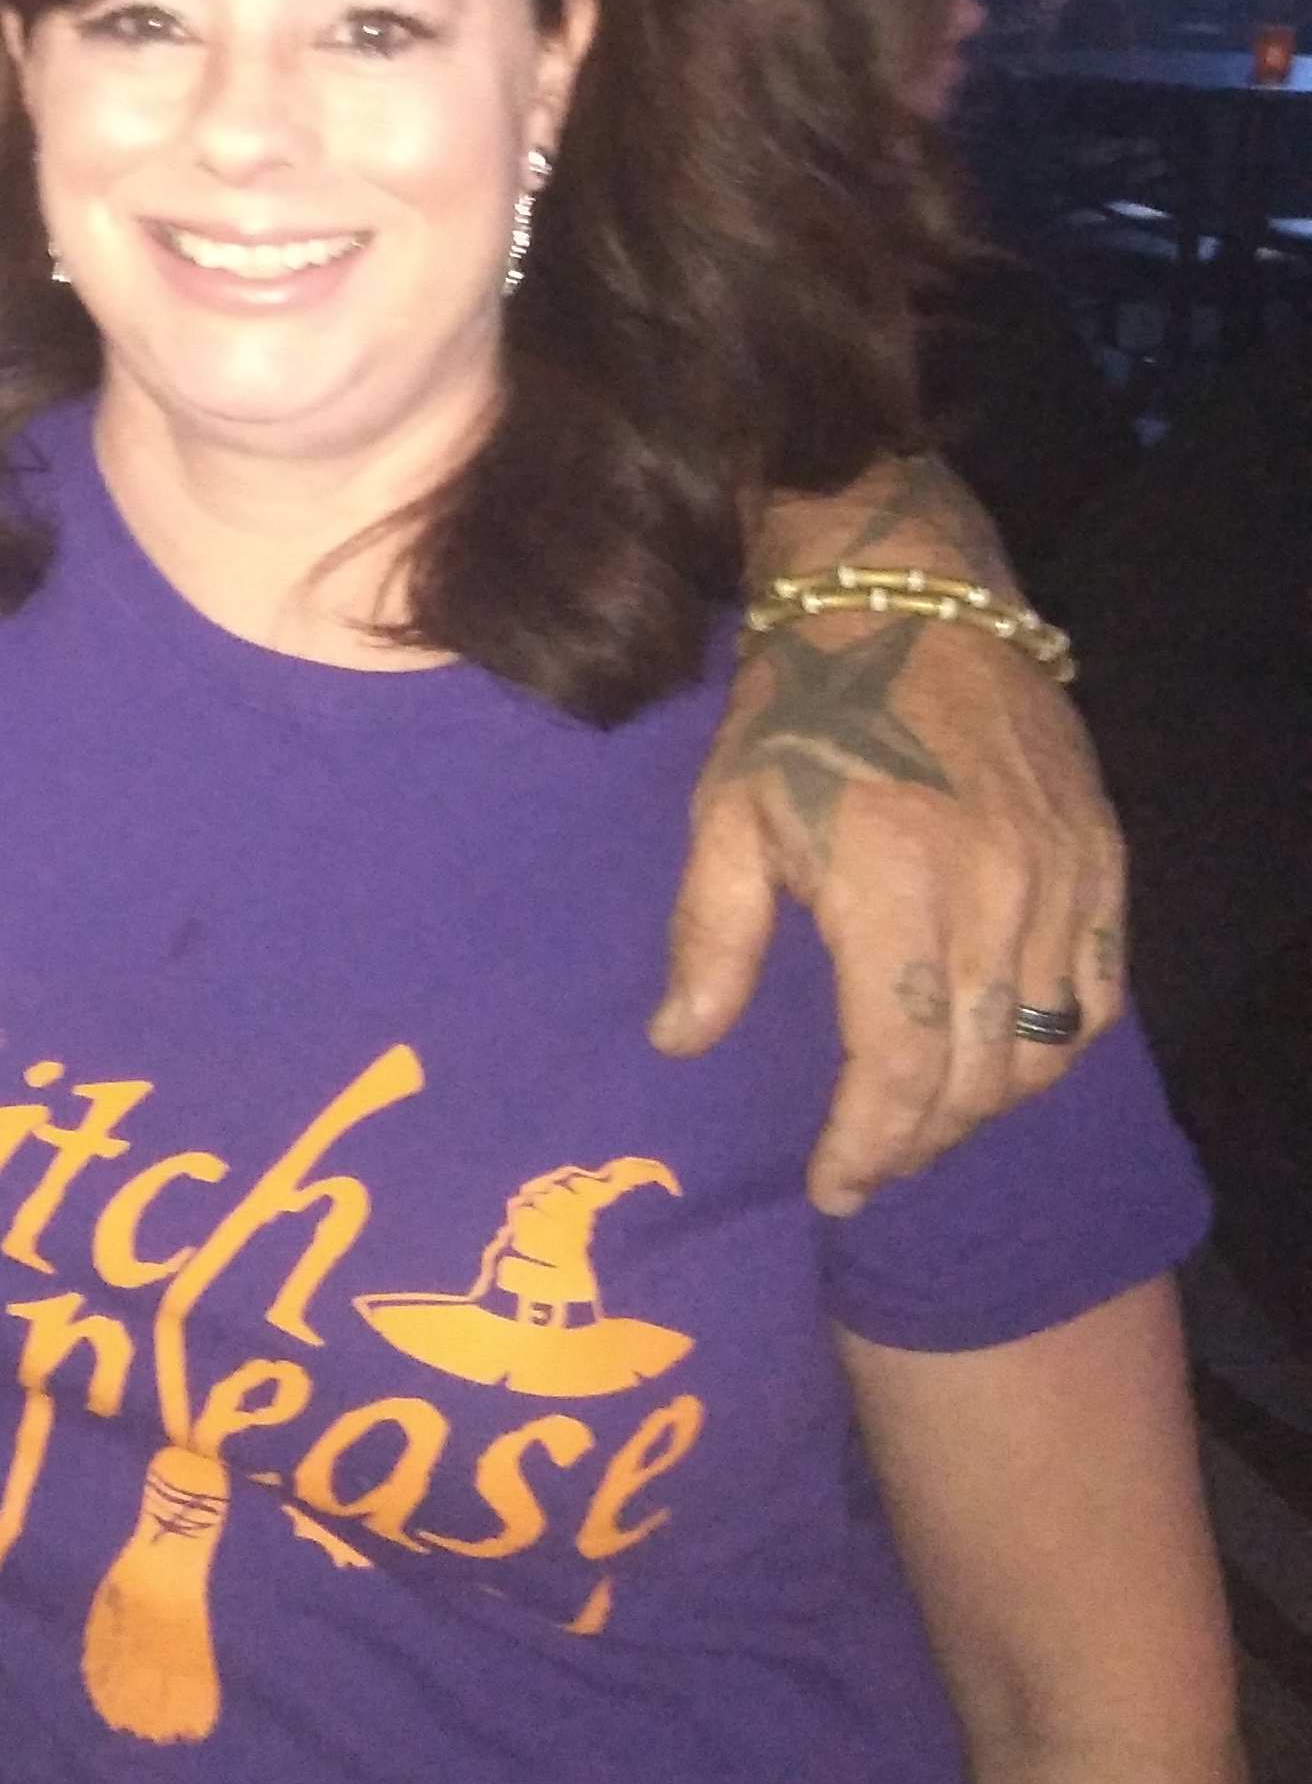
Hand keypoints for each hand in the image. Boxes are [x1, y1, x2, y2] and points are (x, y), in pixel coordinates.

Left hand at [653, 598, 1126, 1217]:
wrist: (907, 596)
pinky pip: (1098, 993)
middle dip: (920, 1140)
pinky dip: (1057, 1049)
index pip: (901, 1062)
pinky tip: (1005, 1064)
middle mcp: (993, 891)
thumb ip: (713, 935)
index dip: (869, 1143)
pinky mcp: (1103, 858)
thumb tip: (680, 1042)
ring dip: (987, 1108)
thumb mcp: (727, 810)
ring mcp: (1061, 875)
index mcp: (894, 883)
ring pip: (1045, 1048)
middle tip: (871, 1166)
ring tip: (927, 1125)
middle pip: (977, 1073)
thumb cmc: (800, 706)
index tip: (833, 1187)